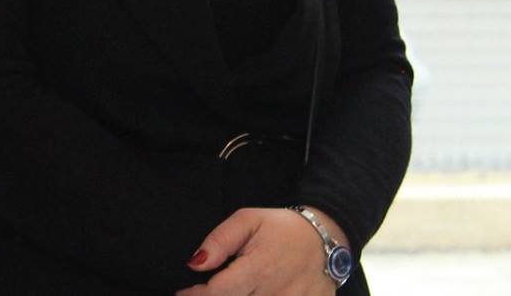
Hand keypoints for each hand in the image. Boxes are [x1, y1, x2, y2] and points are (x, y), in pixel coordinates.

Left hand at [177, 206, 341, 295]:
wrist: (327, 239)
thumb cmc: (282, 228)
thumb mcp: (247, 220)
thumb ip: (219, 241)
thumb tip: (196, 263)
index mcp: (259, 268)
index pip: (219, 292)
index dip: (197, 294)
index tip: (183, 291)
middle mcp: (276, 292)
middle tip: (204, 291)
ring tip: (231, 290)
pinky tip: (253, 294)